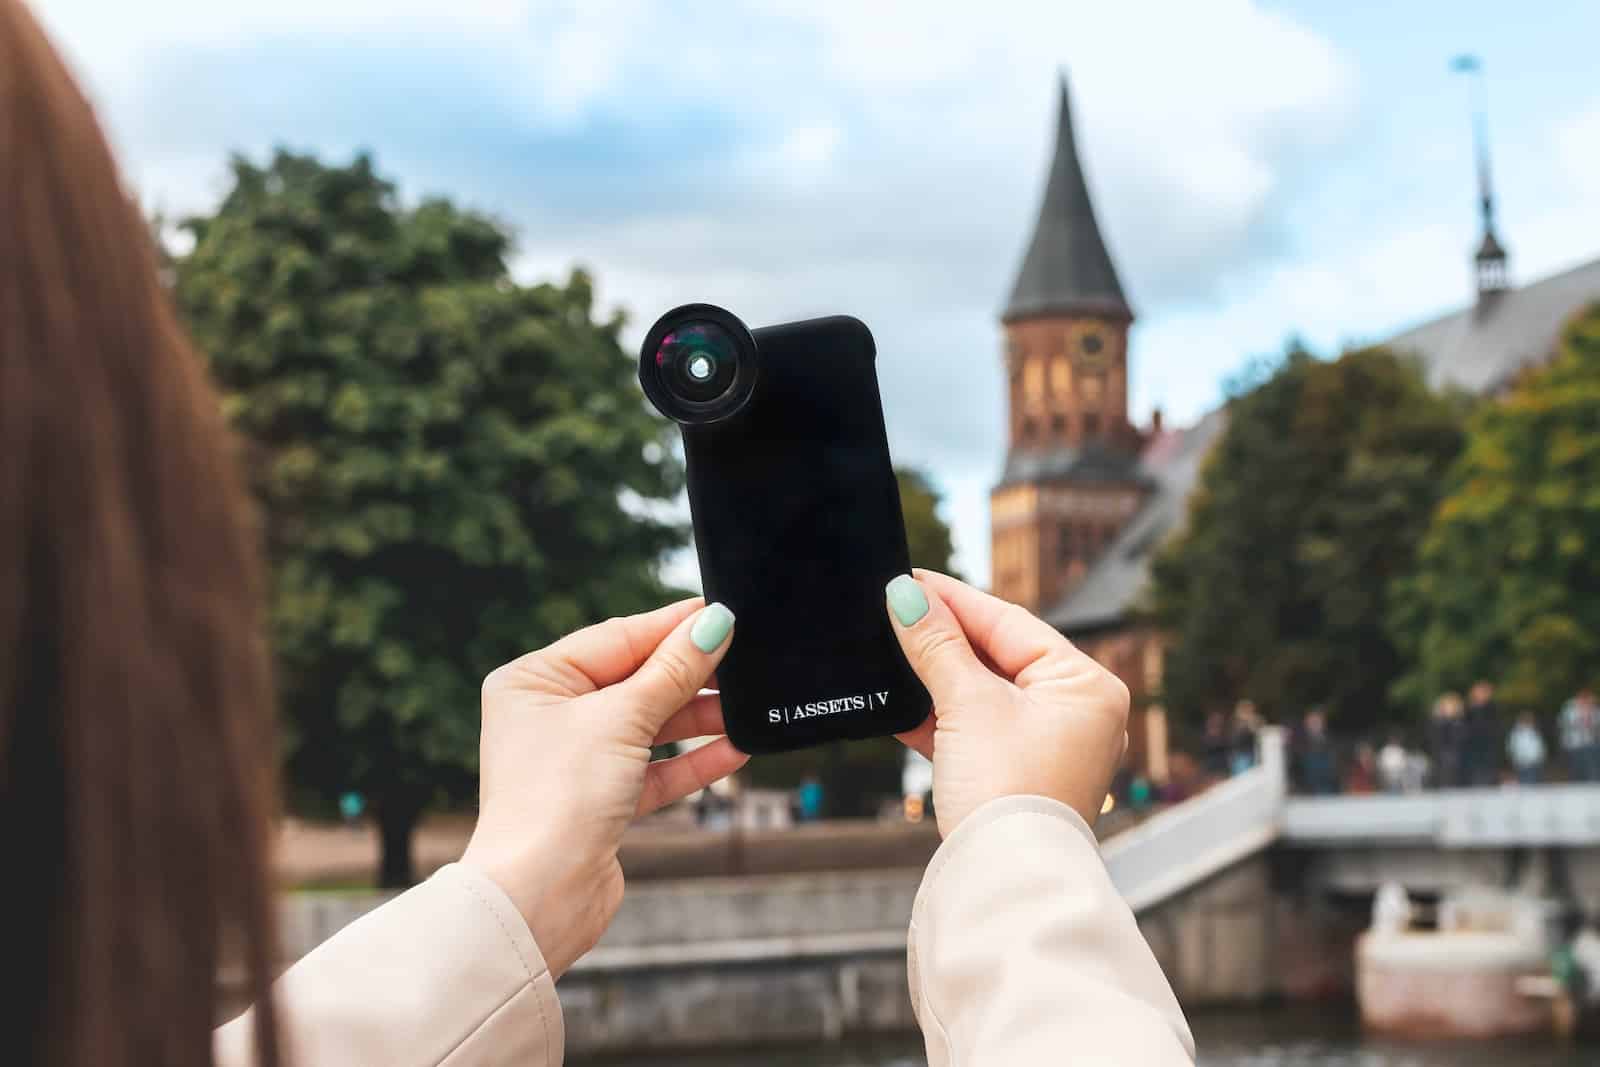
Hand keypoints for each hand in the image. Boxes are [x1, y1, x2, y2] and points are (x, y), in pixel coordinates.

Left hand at [461, 598, 746, 977]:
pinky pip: (654, 770)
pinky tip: (733, 750)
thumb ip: (673, 671)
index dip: (672, 627)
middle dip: (689, 675)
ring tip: (745, 709)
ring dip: (697, 720)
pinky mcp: (600, 803)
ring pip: (649, 726)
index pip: (616, 638)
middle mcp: (549, 717)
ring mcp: (575, 761)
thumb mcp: (623, 718)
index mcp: (534, 681)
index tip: (721, 613)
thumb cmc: (557, 799)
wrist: (539, 897)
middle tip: (742, 660)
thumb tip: (712, 624)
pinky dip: (691, 761)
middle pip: (634, 680)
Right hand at [885, 570, 1127, 836]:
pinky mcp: (1019, 777)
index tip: (909, 580)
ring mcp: (1051, 747)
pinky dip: (941, 720)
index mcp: (1086, 685)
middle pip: (998, 656)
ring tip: (892, 654)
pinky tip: (900, 707)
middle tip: (895, 611)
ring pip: (984, 695)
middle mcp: (1078, 713)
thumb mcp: (966, 705)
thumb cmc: (1007, 791)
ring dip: (936, 680)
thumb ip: (935, 646)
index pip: (1010, 623)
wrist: (1004, 881)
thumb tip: (905, 597)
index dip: (954, 599)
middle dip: (943, 640)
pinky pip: (977, 731)